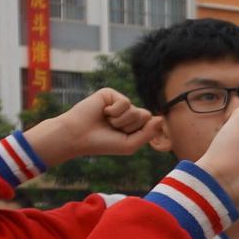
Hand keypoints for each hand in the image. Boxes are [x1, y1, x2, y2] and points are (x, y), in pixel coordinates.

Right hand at [25, 89, 161, 166]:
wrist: (78, 136)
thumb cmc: (103, 143)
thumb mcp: (130, 144)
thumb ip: (148, 133)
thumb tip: (160, 118)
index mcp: (134, 124)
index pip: (151, 124)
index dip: (141, 132)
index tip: (124, 136)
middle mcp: (128, 112)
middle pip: (146, 116)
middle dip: (130, 126)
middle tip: (113, 129)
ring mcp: (119, 102)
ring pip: (136, 110)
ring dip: (121, 121)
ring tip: (107, 122)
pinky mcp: (110, 94)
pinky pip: (125, 102)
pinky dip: (115, 112)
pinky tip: (103, 112)